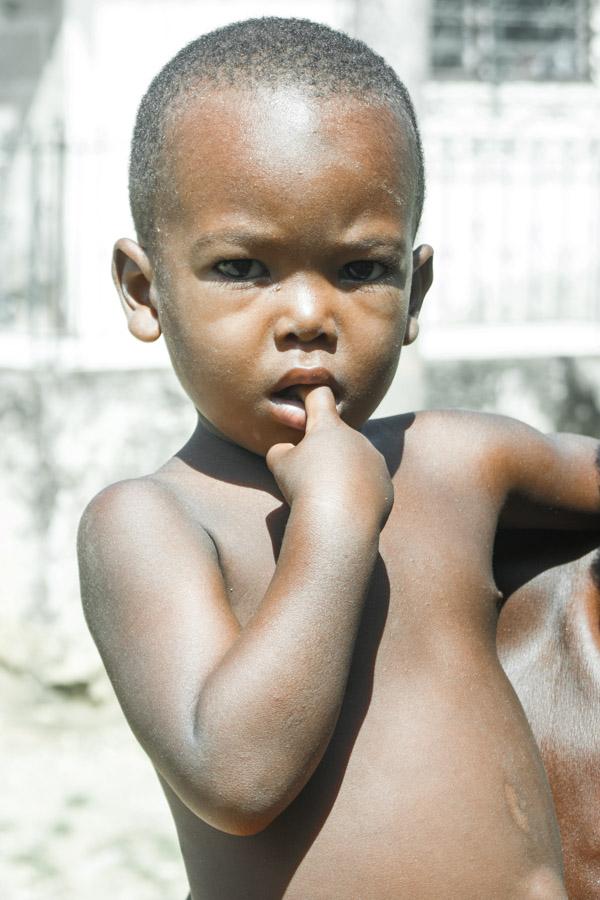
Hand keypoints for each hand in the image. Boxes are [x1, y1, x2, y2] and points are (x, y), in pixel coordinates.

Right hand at [266, 386, 392, 524]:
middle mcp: (357, 438)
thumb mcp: (279, 464)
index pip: (320, 396)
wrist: (339, 520)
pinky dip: (357, 490)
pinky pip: (369, 482)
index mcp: (330, 427)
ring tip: (328, 494)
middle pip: (338, 435)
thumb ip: (281, 450)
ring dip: (343, 470)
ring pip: (355, 459)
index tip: (304, 399)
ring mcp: (374, 460)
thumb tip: (287, 450)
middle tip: (309, 473)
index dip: (310, 395)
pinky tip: (345, 506)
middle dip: (325, 448)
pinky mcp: (385, 483)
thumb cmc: (305, 486)